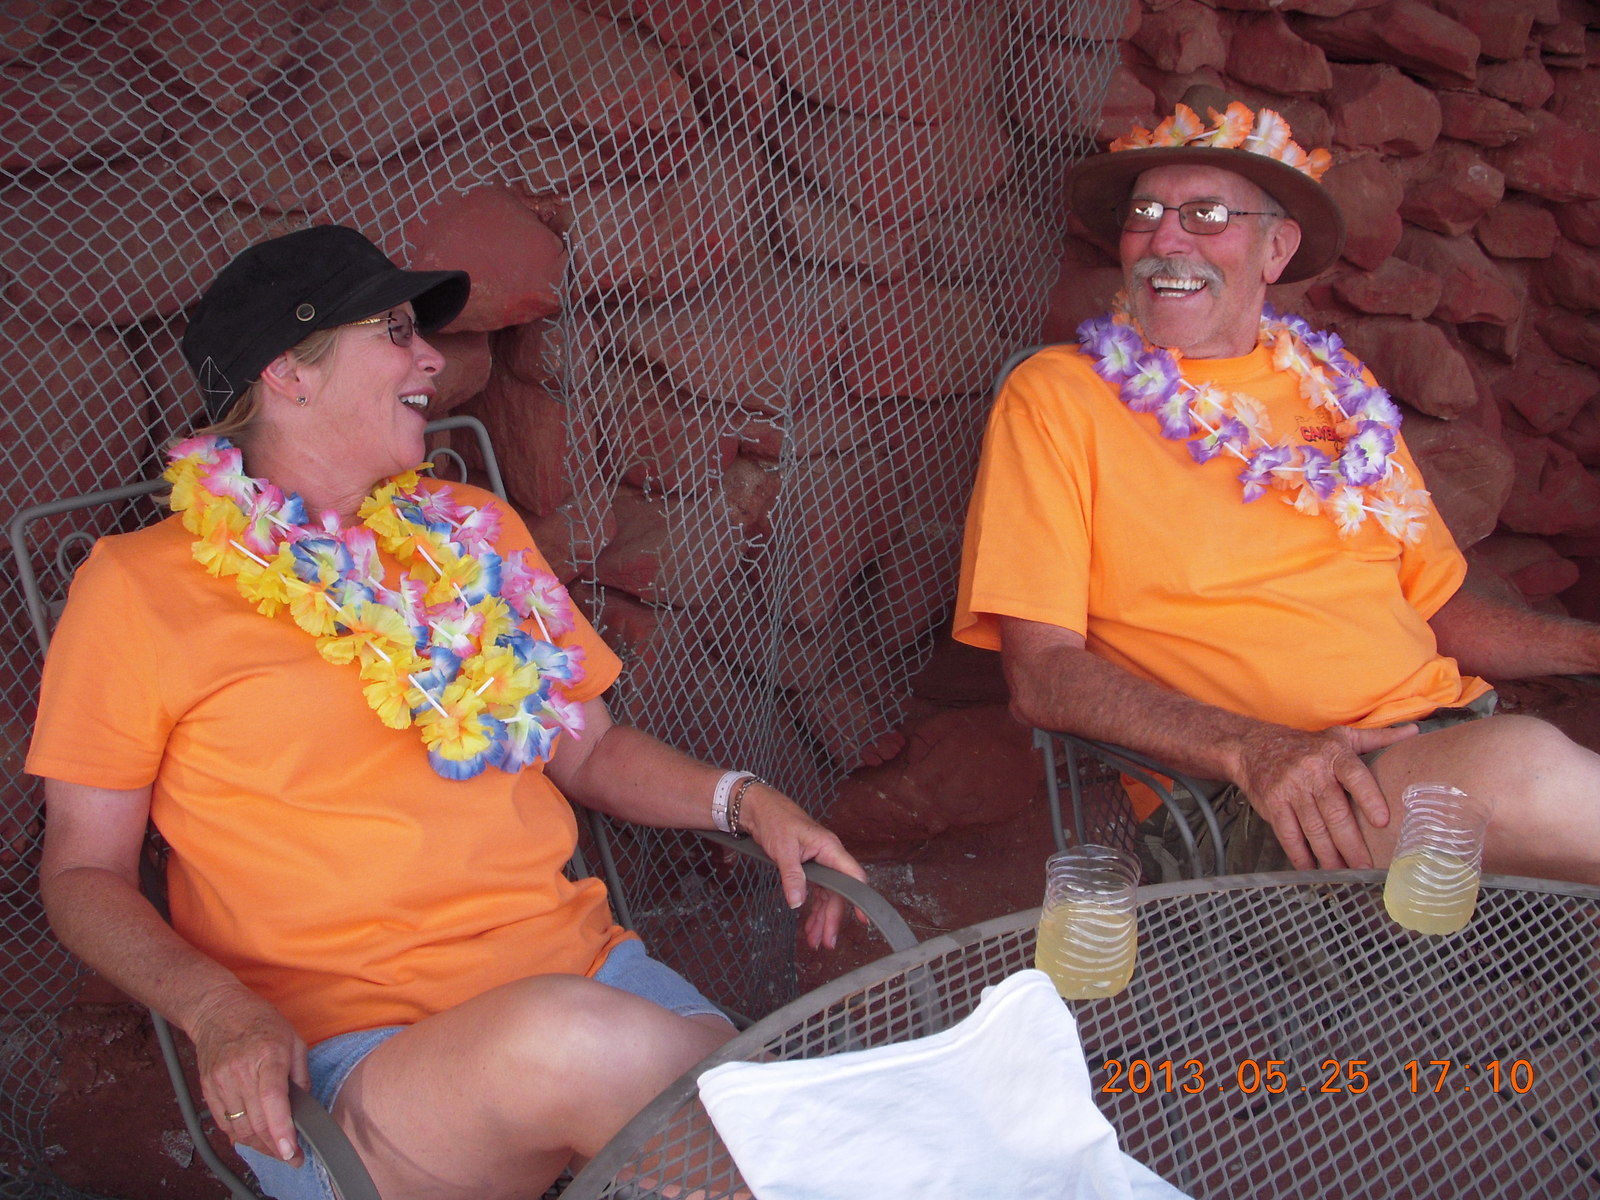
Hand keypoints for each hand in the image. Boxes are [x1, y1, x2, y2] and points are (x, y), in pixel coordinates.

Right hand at [188, 981, 308, 1164]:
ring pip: (239, 1128)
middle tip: (292, 1157)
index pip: (272, 1099)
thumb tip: (303, 1106)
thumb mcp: (293, 1039)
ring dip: (258, 1145)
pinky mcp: (207, 1089)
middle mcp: (240, 1071)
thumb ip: (300, 1075)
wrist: (218, 1011)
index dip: (281, 1129)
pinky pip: (223, 1122)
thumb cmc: (260, 1021)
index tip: (290, 1151)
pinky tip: (253, 1138)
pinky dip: (239, 1136)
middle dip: (275, 1147)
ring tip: (275, 1149)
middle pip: (255, 1121)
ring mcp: (220, 1081)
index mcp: (267, 1055)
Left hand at [737, 785, 868, 949]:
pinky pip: (817, 892)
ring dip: (822, 918)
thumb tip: (797, 902)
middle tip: (827, 942)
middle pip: (839, 892)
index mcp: (829, 848)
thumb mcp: (782, 850)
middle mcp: (829, 856)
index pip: (852, 876)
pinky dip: (813, 909)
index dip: (859, 898)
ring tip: (816, 941)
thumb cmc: (775, 821)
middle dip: (833, 918)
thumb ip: (792, 876)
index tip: (863, 919)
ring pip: (828, 895)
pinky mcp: (810, 867)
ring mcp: (821, 862)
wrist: (760, 808)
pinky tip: (809, 925)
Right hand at [1232, 722, 1418, 869]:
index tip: (1382, 822)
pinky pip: (1288, 833)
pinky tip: (1311, 867)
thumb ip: (1378, 738)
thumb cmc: (1307, 746)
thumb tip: (1415, 731)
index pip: (1354, 776)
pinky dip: (1300, 853)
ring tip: (1343, 872)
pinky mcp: (1273, 803)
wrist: (1254, 746)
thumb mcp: (1341, 737)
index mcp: (1334, 754)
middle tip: (1365, 866)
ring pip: (1313, 828)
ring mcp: (1290, 788)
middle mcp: (1312, 771)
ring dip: (1329, 855)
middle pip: (1335, 812)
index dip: (1369, 798)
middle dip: (1351, 843)